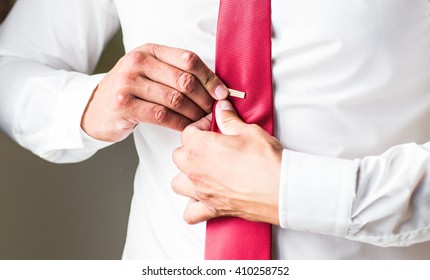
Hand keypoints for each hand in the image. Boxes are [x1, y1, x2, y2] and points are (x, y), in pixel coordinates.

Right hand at [81, 43, 228, 141]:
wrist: (96, 108)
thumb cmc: (131, 92)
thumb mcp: (149, 73)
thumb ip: (176, 74)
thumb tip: (216, 88)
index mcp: (149, 50)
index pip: (188, 59)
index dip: (209, 77)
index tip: (222, 93)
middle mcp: (137, 62)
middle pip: (184, 80)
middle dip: (205, 99)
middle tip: (213, 111)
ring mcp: (128, 83)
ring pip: (175, 99)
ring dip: (194, 114)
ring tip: (203, 121)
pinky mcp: (124, 105)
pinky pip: (163, 115)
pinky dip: (180, 124)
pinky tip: (187, 128)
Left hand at [172, 100, 282, 224]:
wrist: (282, 188)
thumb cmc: (265, 161)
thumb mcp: (248, 131)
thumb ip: (229, 119)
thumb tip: (222, 109)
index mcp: (199, 148)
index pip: (188, 131)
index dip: (202, 124)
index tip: (216, 124)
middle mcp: (195, 171)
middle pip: (179, 155)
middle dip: (192, 147)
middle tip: (212, 143)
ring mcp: (202, 191)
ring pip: (178, 183)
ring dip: (186, 175)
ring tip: (203, 169)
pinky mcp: (213, 208)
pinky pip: (190, 213)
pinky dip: (192, 206)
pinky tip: (203, 198)